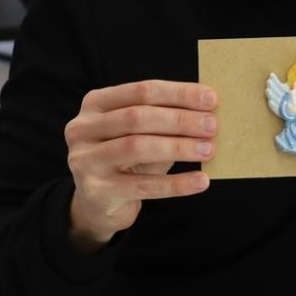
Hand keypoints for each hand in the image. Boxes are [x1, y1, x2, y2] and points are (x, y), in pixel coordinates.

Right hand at [63, 80, 216, 249]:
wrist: (97, 203)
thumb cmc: (126, 160)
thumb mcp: (140, 133)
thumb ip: (164, 118)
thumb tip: (209, 111)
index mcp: (95, 104)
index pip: (142, 91)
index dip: (178, 94)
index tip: (211, 99)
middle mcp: (83, 129)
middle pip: (138, 117)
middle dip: (180, 120)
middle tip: (212, 126)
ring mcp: (86, 160)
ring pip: (137, 147)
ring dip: (179, 147)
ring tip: (209, 150)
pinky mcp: (97, 191)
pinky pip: (144, 186)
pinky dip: (176, 183)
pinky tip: (201, 181)